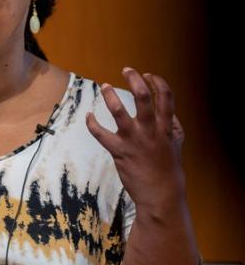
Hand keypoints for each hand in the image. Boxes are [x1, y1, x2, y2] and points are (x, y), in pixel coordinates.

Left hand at [85, 67, 185, 211]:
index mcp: (166, 128)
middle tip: (126, 70)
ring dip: (110, 96)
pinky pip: (101, 134)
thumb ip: (173, 127)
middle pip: (143, 97)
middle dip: (134, 80)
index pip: (166, 97)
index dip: (157, 82)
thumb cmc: (168, 169)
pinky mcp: (119, 151)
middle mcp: (150, 131)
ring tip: (105, 86)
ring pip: (119, 112)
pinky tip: (89, 116)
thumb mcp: (176, 145)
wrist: (160, 194)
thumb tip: (170, 113)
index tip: (148, 75)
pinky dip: (92, 123)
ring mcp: (133, 140)